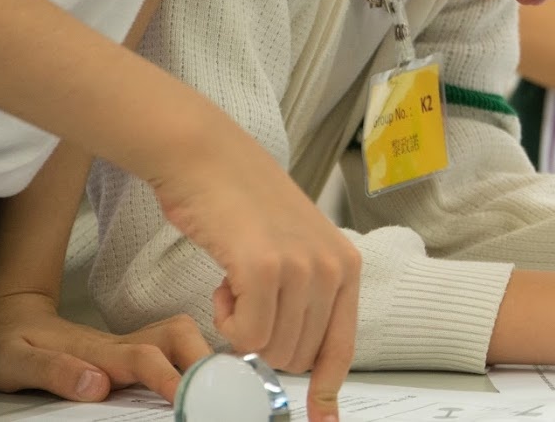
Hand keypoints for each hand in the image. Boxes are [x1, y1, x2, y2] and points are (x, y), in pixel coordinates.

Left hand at [0, 291, 209, 402]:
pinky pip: (168, 350)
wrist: (0, 315)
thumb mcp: (10, 363)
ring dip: (202, 356)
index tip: (189, 398)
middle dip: (202, 358)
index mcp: (94, 350)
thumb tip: (98, 386)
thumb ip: (53, 372)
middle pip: (176, 336)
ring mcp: (123, 346)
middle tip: (219, 391)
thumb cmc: (1, 342)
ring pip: (177, 337)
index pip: (143, 359)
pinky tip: (198, 378)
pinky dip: (192, 359)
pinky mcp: (124, 352)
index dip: (170, 377)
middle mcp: (116, 344)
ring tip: (217, 386)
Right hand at [150, 125, 360, 421]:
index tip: (321, 420)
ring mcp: (301, 268)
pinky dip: (225, 319)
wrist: (209, 159)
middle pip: (296, 356)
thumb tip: (297, 356)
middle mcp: (332, 268)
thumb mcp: (294, 248)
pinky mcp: (265, 269)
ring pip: (269, 349)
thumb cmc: (243, 203)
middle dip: (263, 340)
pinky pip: (244, 335)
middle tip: (247, 296)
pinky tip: (223, 280)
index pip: (340, 347)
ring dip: (241, 326)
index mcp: (345, 266)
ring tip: (237, 279)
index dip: (325, 389)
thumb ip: (305, 296)